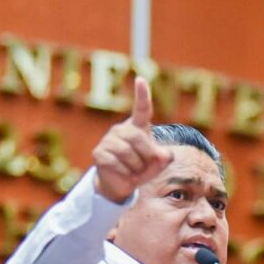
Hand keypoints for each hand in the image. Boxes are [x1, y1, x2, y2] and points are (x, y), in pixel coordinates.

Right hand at [92, 77, 172, 203]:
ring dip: (136, 167)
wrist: (121, 183)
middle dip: (146, 156)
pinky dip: (126, 173)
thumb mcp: (157, 164)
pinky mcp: (99, 153)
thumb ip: (164, 157)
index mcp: (137, 127)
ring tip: (135, 171)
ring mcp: (108, 140)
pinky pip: (116, 163)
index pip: (141, 109)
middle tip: (146, 167)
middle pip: (137, 137)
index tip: (140, 80)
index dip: (142, 95)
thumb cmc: (141, 168)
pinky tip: (126, 174)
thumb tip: (165, 155)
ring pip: (126, 152)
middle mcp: (121, 129)